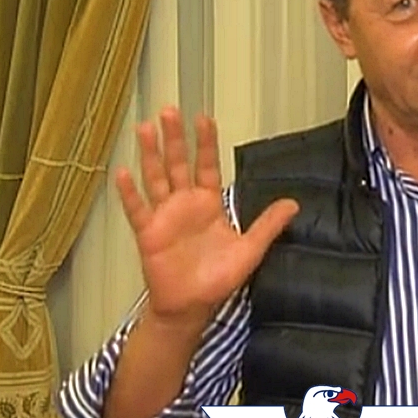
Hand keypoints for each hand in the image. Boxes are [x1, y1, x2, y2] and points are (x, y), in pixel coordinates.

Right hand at [115, 107, 298, 332]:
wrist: (191, 306)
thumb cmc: (218, 279)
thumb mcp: (250, 250)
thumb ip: (268, 225)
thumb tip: (294, 204)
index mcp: (208, 204)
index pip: (206, 166)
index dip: (205, 143)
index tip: (203, 118)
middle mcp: (184, 204)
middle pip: (178, 164)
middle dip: (175, 138)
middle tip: (169, 111)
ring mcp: (164, 216)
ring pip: (156, 178)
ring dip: (150, 154)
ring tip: (144, 128)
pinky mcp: (148, 233)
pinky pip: (137, 209)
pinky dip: (129, 193)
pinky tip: (123, 173)